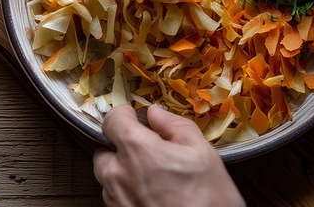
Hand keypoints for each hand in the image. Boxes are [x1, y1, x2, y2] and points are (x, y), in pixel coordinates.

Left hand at [93, 105, 244, 206]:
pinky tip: (154, 196)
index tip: (136, 116)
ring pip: (108, 176)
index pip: (112, 119)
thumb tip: (156, 114)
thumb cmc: (209, 201)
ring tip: (155, 178)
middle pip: (104, 150)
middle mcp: (117, 174)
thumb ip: (175, 126)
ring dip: (123, 172)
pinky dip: (128, 193)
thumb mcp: (203, 153)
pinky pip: (115, 198)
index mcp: (136, 149)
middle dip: (123, 148)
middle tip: (150, 152)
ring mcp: (115, 200)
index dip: (125, 115)